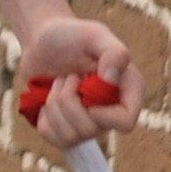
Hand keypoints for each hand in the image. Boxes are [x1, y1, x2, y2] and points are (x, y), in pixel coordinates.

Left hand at [17, 19, 141, 153]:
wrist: (42, 40)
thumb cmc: (71, 36)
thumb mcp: (94, 34)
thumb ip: (113, 52)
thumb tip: (111, 79)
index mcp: (128, 92)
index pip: (125, 123)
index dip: (101, 113)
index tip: (84, 89)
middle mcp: (111, 112)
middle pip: (90, 130)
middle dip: (68, 99)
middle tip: (68, 76)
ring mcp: (88, 123)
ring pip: (70, 136)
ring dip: (54, 104)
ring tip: (59, 83)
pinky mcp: (64, 127)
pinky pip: (51, 137)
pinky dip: (42, 115)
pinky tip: (46, 97)